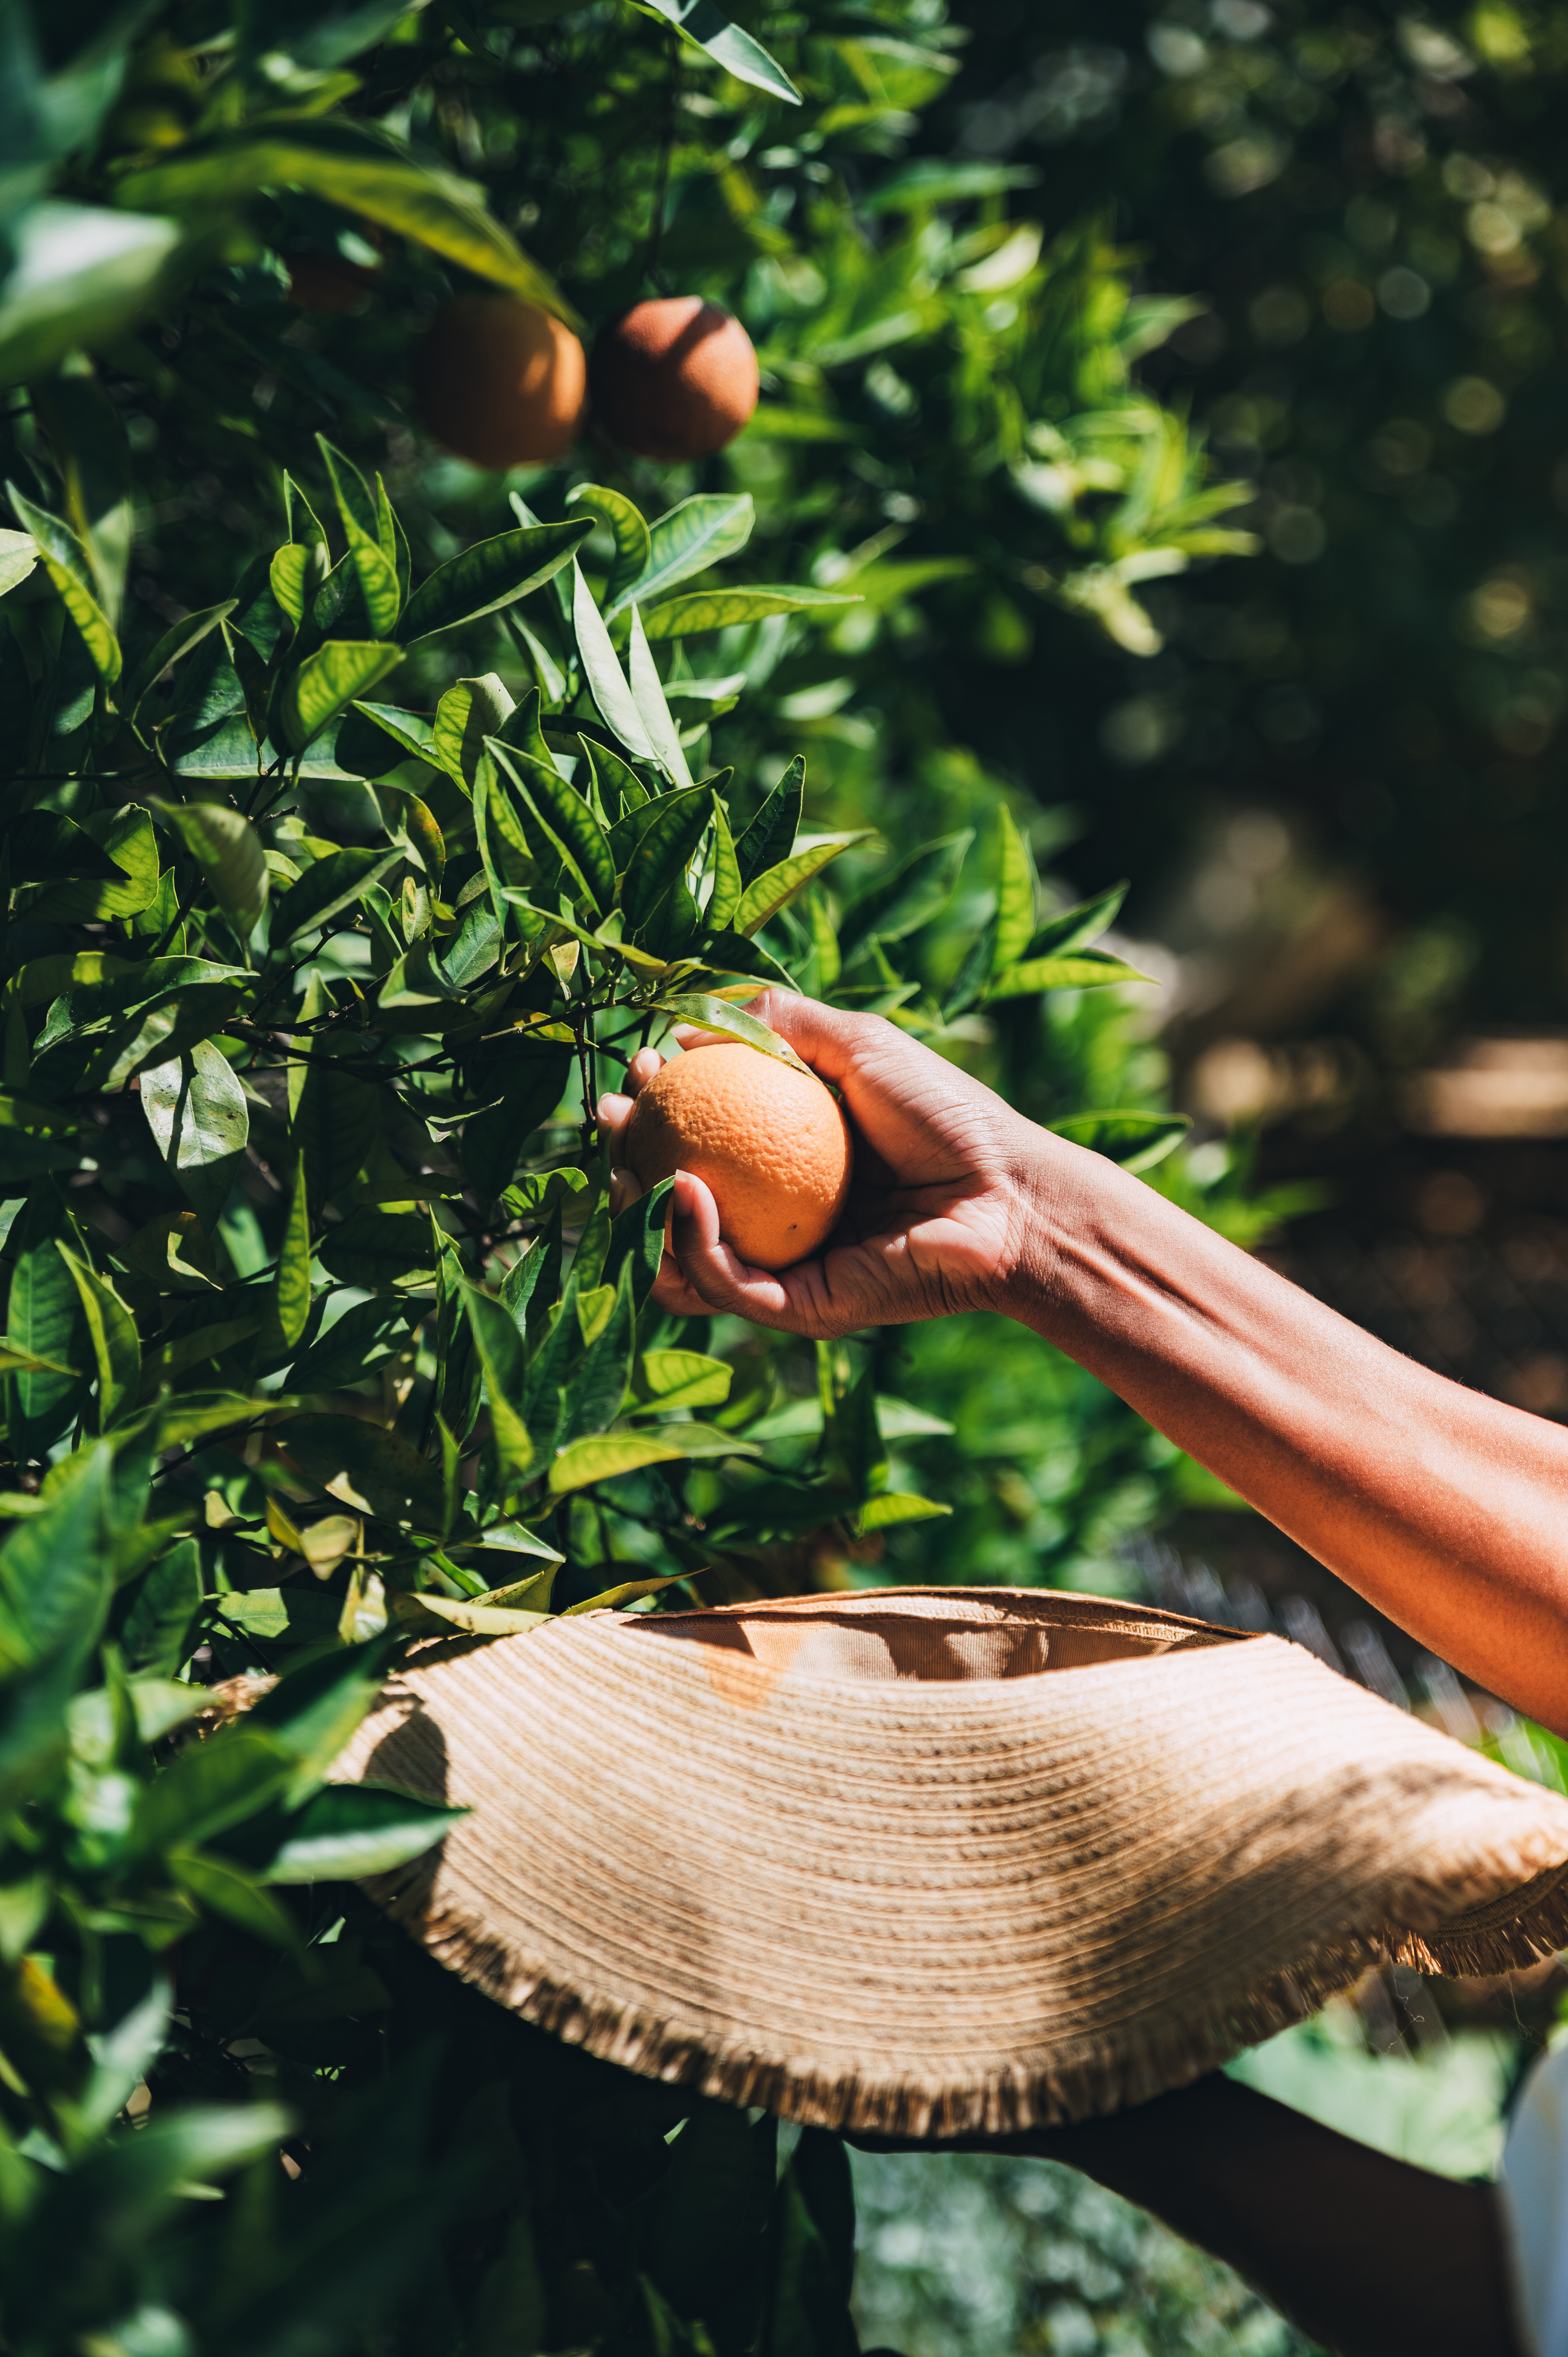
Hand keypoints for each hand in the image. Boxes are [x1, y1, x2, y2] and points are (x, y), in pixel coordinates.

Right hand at [595, 991, 1043, 1336]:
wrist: (1011, 1193)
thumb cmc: (947, 1115)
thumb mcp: (859, 1045)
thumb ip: (781, 1025)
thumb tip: (688, 1025)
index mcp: (785, 1161)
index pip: (694, 1140)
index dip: (652, 1108)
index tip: (636, 1070)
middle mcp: (776, 1219)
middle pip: (670, 1204)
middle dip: (622, 1166)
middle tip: (610, 1119)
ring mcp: (784, 1269)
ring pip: (681, 1258)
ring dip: (639, 1214)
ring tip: (631, 1165)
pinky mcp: (800, 1308)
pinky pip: (724, 1285)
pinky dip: (692, 1243)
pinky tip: (681, 1191)